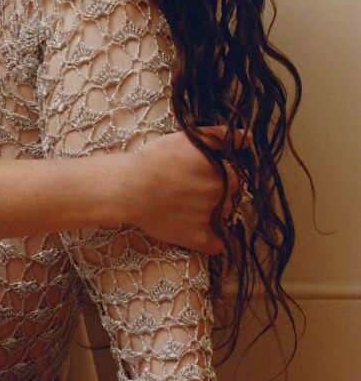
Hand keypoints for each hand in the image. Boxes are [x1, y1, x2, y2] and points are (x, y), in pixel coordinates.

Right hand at [124, 126, 246, 253]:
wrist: (131, 188)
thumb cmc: (157, 159)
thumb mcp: (189, 138)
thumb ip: (220, 136)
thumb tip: (248, 137)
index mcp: (224, 174)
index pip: (235, 176)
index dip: (219, 174)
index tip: (200, 173)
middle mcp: (223, 197)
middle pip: (229, 196)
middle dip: (216, 193)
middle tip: (190, 188)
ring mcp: (211, 219)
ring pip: (222, 217)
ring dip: (212, 213)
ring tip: (186, 206)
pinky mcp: (198, 238)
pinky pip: (216, 244)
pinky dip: (212, 240)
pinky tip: (199, 231)